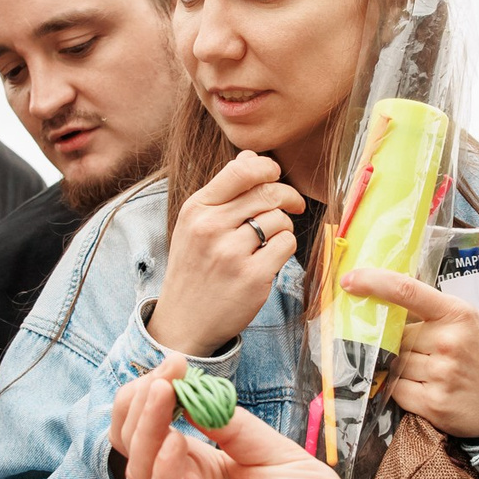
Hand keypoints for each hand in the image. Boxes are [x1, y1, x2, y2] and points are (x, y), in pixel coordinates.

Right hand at [113, 354, 427, 478]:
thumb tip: (193, 389)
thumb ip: (234, 428)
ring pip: (142, 475)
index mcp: (202, 468)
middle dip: (140, 404)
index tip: (176, 362)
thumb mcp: (276, 454)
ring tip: (160, 393)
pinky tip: (172, 445)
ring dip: (146, 430)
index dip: (156, 392)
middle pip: (136, 447)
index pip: (156, 427)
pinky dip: (164, 477)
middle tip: (163, 373)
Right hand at [147, 153, 302, 356]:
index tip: (275, 176)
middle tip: (293, 204)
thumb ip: (224, 191)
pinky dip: (285, 247)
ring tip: (271, 239)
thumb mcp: (195, 224)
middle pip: (267, 193)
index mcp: (196, 209)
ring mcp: (231, 253)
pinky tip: (272, 256)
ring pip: (280, 219)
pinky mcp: (252, 277)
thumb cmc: (194, 268)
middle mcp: (211, 228)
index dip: (267, 168)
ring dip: (284, 226)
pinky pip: (286, 245)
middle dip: (287, 195)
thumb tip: (251, 157)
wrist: (184, 321)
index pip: (241, 170)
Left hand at [340, 267, 478, 438]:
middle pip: (396, 337)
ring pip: (394, 365)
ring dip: (400, 368)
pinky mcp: (434, 404)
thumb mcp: (471, 320)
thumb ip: (435, 313)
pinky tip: (423, 389)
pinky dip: (401, 390)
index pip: (407, 291)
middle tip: (421, 352)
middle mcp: (448, 342)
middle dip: (399, 344)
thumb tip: (389, 304)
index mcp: (457, 314)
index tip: (350, 281)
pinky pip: (396, 392)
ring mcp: (441, 374)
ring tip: (429, 373)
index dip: (373, 282)